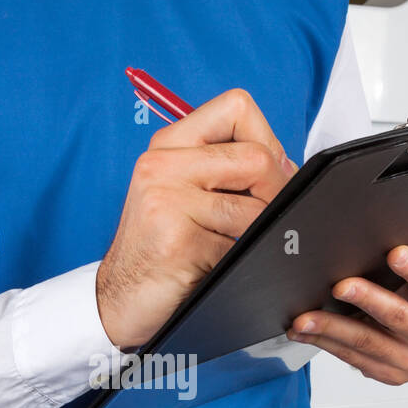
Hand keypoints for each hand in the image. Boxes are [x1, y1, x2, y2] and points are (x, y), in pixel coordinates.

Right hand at [97, 88, 297, 348]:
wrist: (119, 300)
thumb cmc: (160, 247)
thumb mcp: (183, 192)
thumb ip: (227, 167)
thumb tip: (288, 166)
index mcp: (168, 144)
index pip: (237, 107)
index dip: (266, 139)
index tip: (262, 173)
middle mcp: (161, 165)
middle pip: (257, 157)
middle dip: (276, 192)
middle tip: (263, 218)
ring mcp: (166, 202)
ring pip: (256, 208)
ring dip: (259, 233)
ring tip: (233, 246)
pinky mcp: (176, 242)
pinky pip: (240, 246)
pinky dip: (241, 262)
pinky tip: (215, 267)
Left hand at [286, 246, 407, 384]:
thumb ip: (407, 272)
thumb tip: (369, 248)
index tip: (395, 253)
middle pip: (399, 316)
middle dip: (367, 299)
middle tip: (341, 286)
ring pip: (368, 341)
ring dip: (331, 328)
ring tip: (306, 317)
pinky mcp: (391, 375)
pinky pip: (353, 358)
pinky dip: (325, 342)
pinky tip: (307, 332)